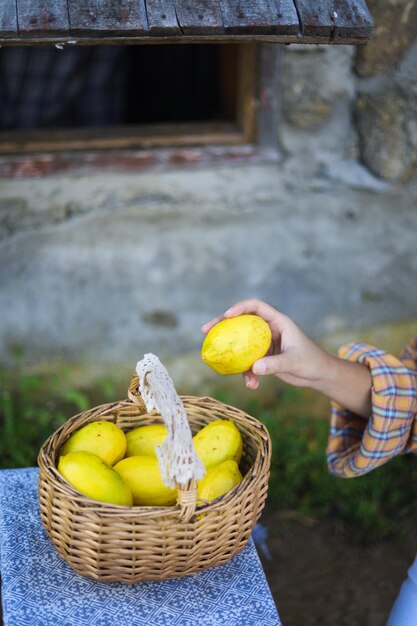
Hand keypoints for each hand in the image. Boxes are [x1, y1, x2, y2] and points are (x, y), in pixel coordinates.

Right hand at [201, 299, 331, 390]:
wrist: (318, 375)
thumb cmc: (311, 362)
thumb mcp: (294, 362)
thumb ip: (275, 364)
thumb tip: (254, 368)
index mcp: (278, 322)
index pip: (256, 307)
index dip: (240, 307)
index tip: (227, 315)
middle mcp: (268, 329)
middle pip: (241, 322)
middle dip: (222, 325)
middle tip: (206, 331)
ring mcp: (264, 344)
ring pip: (241, 344)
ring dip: (231, 354)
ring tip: (219, 364)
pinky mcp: (263, 358)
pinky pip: (248, 362)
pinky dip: (246, 373)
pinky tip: (251, 385)